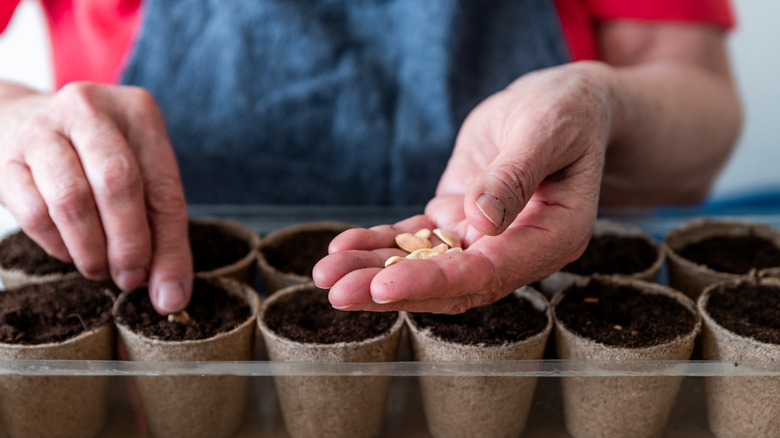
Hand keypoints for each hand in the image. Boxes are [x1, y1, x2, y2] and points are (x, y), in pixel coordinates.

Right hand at [0, 82, 191, 313]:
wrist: (18, 121)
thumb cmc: (94, 158)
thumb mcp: (140, 179)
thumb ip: (163, 234)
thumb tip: (171, 296)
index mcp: (138, 112)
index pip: (163, 185)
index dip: (168, 245)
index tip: (166, 289)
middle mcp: (90, 110)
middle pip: (118, 184)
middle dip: (129, 244)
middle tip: (130, 278)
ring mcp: (42, 129)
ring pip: (72, 199)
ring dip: (91, 249)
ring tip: (100, 269)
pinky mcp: (5, 157)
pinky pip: (34, 212)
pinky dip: (57, 245)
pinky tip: (70, 252)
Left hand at [314, 63, 612, 312]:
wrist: (559, 104)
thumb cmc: (566, 111)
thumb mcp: (546, 131)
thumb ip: (515, 175)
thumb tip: (481, 221)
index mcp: (552, 238)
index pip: (488, 273)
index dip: (435, 282)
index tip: (384, 286)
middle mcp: (515, 249)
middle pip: (449, 284)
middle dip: (391, 289)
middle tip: (337, 292)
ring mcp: (483, 238)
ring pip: (424, 266)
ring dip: (373, 272)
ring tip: (325, 274)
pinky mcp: (456, 220)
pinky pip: (414, 239)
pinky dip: (379, 244)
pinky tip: (343, 246)